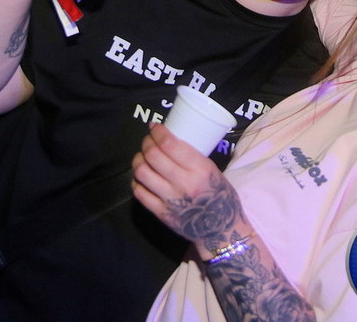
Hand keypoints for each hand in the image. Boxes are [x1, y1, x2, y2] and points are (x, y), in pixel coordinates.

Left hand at [132, 124, 244, 246]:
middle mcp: (183, 183)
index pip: (170, 145)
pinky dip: (136, 180)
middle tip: (148, 140)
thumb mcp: (212, 170)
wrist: (220, 230)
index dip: (158, 132)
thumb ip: (192, 157)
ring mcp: (170, 200)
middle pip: (153, 156)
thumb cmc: (219, 195)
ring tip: (142, 156)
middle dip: (146, 143)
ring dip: (138, 159)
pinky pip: (140, 193)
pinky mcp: (161, 213)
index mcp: (200, 169)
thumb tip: (171, 141)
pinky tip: (141, 175)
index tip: (154, 126)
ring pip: (142, 172)